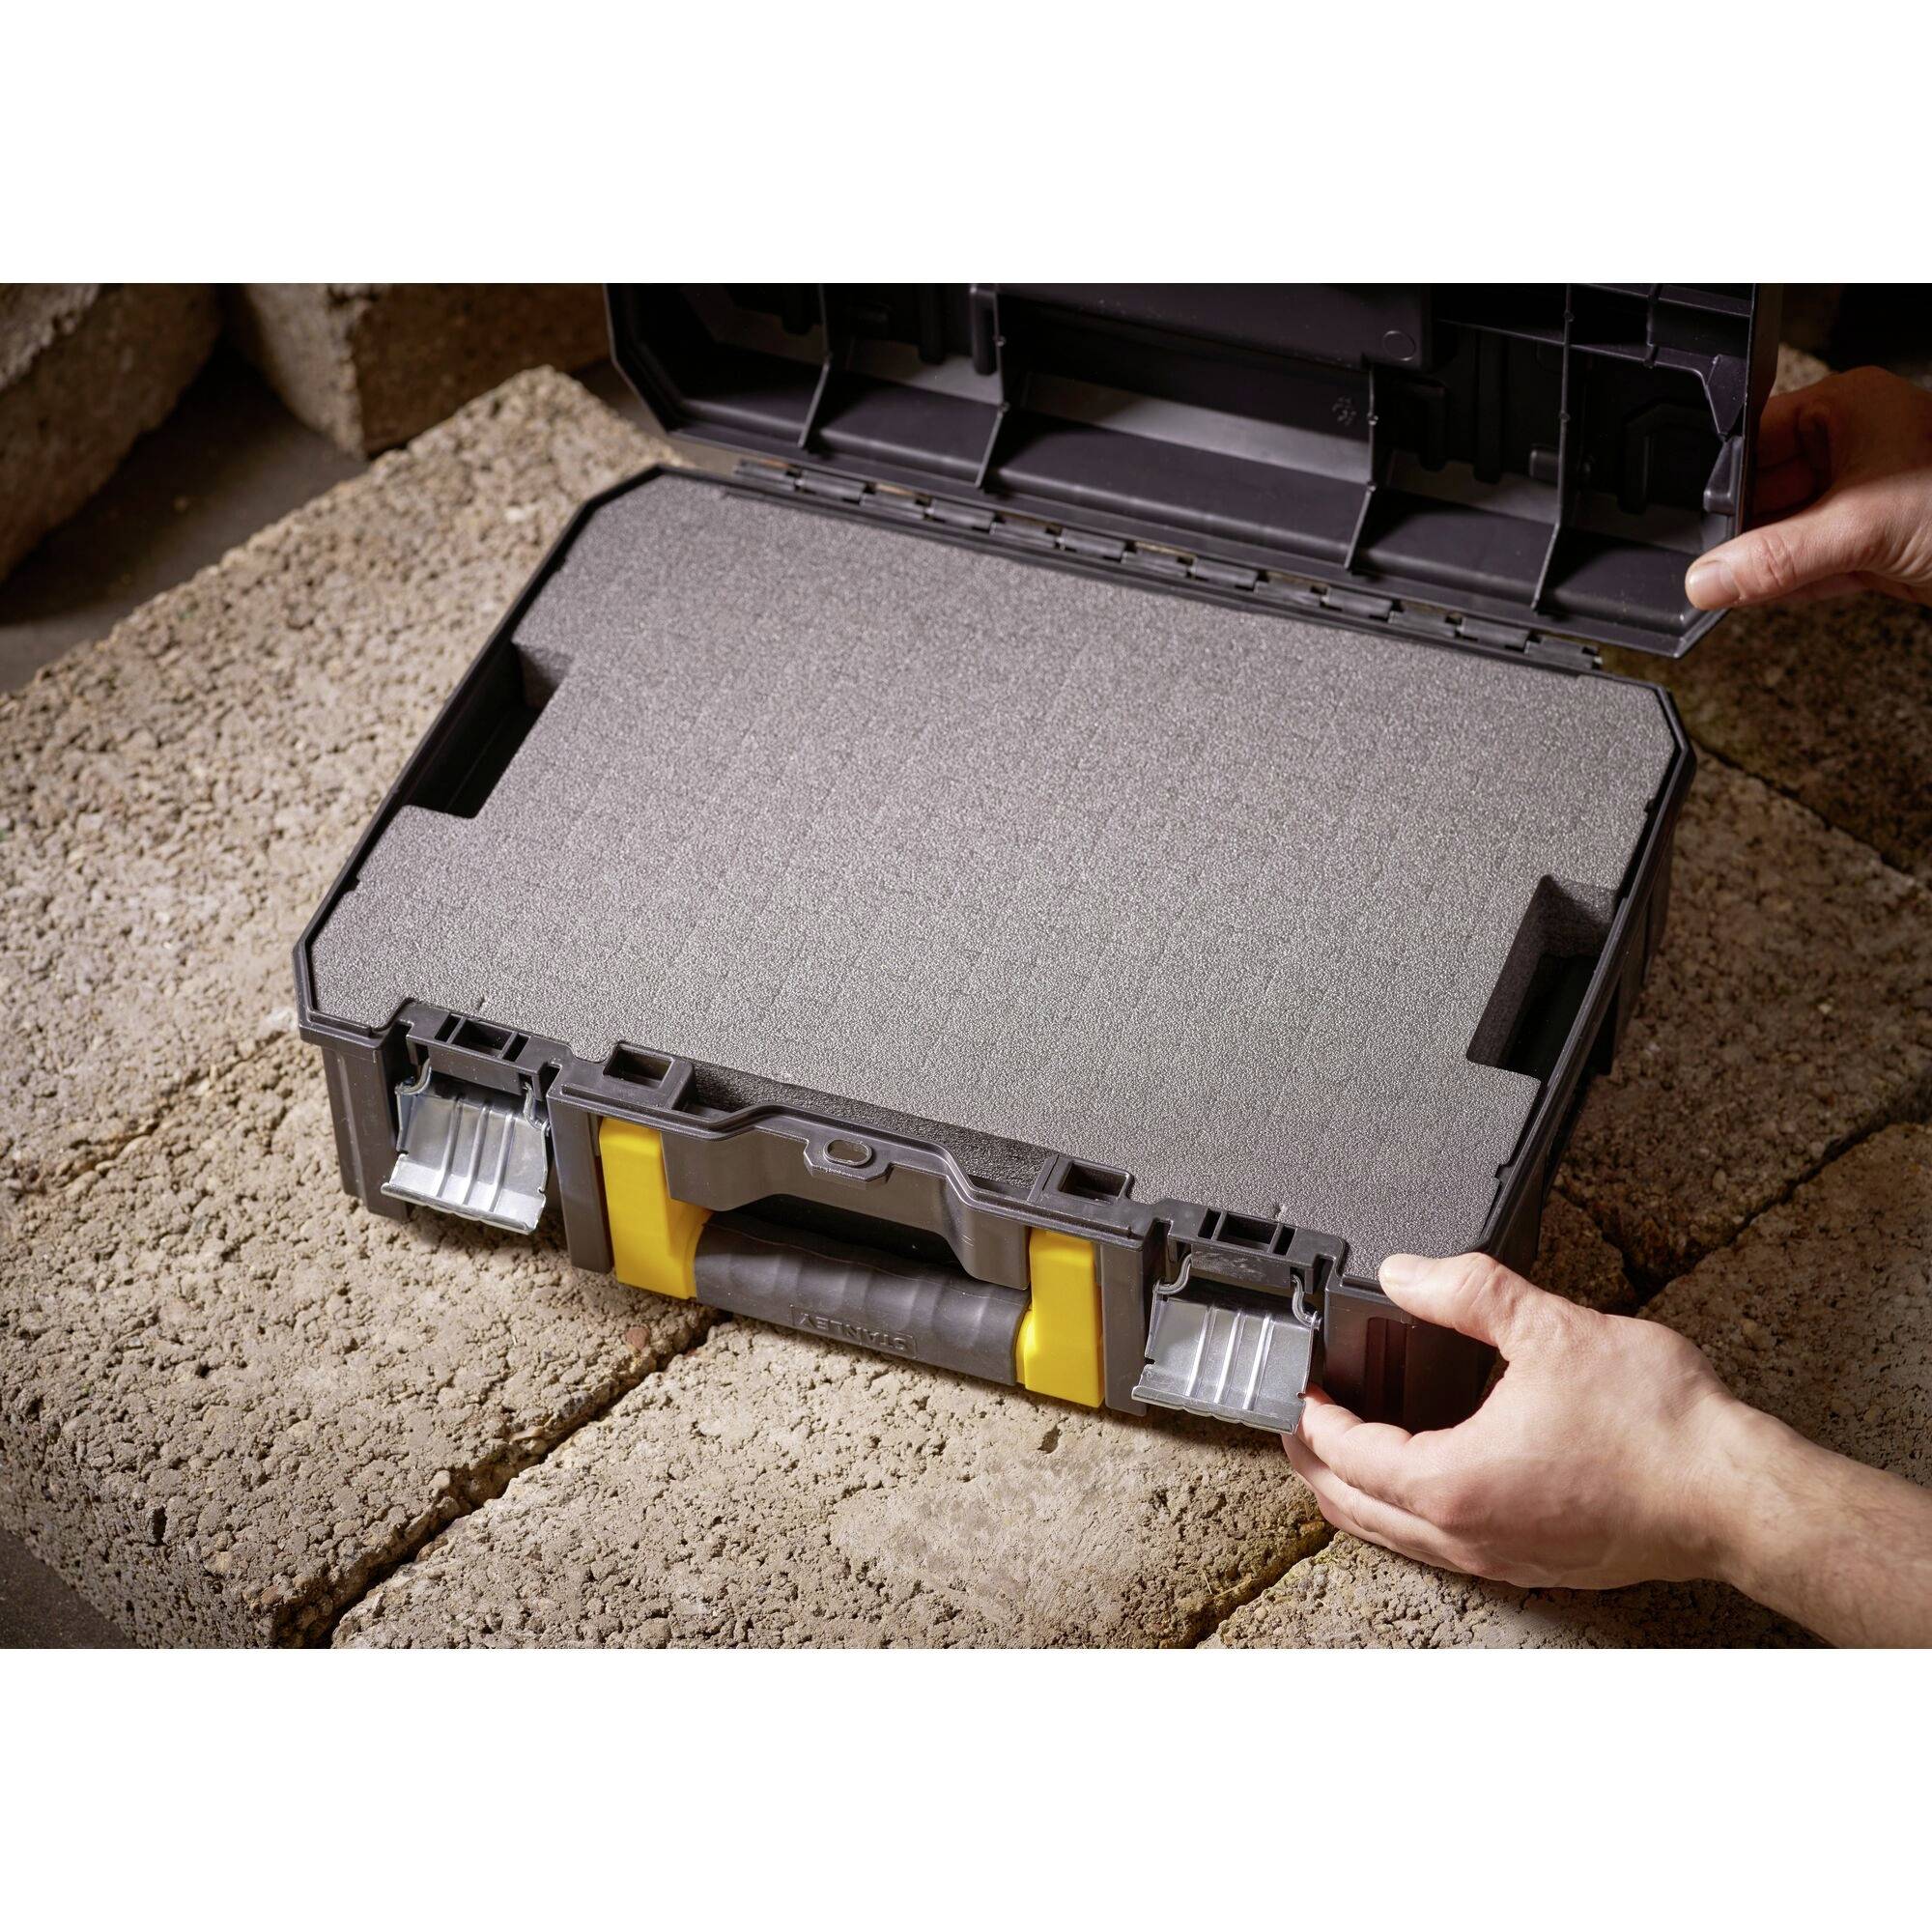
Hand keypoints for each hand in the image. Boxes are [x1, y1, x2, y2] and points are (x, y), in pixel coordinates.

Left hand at [1283, 1252, 1748, 1589]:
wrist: (1737, 1496)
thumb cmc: (1657, 1427)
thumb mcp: (1550, 1329)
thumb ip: (1467, 1292)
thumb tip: (1406, 1271)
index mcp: (1453, 1483)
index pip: (1350, 1455)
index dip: (1314, 1418)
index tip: (1301, 1389)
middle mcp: (1469, 1535)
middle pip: (1359, 1510)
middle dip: (1318, 1466)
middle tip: (1299, 1426)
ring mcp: (1506, 1559)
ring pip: (1403, 1538)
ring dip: (1363, 1497)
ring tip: (1348, 1456)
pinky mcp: (1541, 1565)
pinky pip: (1449, 1549)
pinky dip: (1414, 1517)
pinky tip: (1433, 1487)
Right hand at [1685, 366, 1931, 610]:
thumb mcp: (1861, 528)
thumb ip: (1775, 559)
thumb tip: (1707, 580)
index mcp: (1846, 409)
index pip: (1752, 441)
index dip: (1717, 486)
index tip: (1689, 528)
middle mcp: (1852, 447)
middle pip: (1763, 493)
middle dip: (1738, 535)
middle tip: (1709, 569)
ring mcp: (1864, 498)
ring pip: (1785, 533)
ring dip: (1763, 565)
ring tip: (1733, 588)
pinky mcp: (1874, 544)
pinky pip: (1809, 564)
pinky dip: (1788, 584)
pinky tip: (1763, 598)